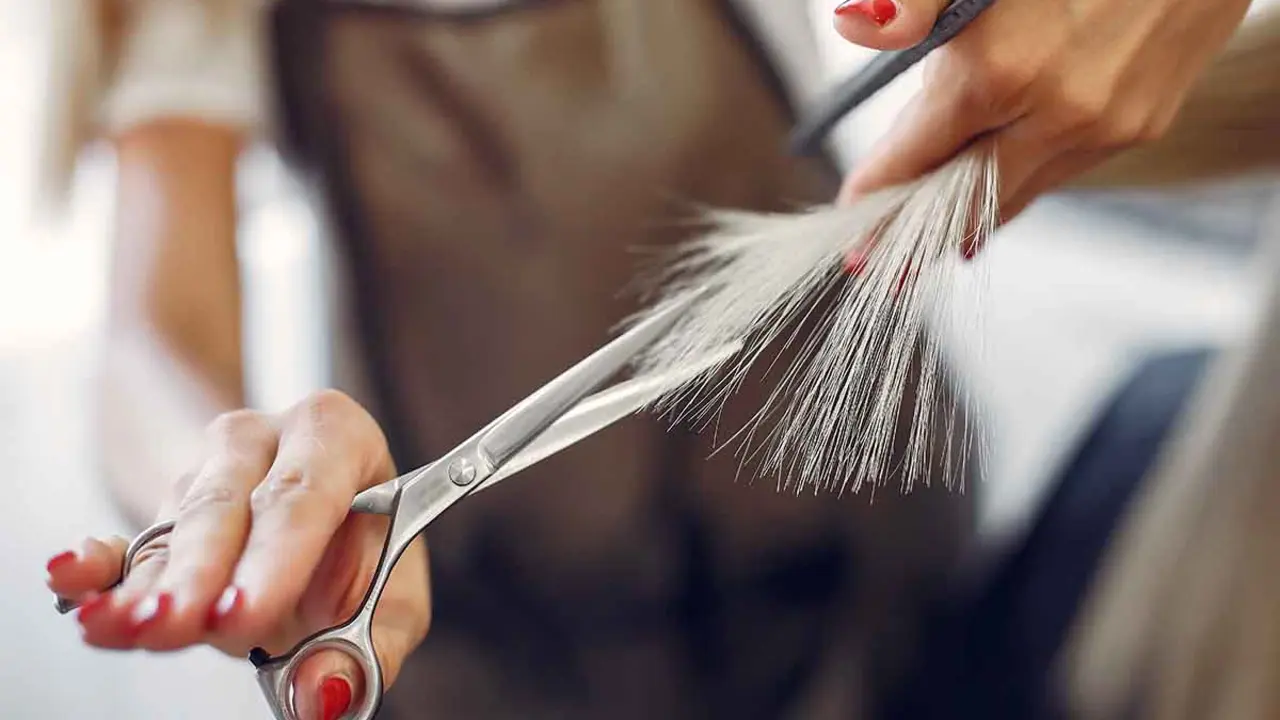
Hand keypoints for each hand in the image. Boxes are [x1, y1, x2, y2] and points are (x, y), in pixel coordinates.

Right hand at [45, 391, 429, 719]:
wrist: (324, 522)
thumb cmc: (363, 556)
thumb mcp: (394, 595)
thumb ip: (369, 644)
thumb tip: (324, 695)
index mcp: (337, 436)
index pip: (302, 494)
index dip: (271, 558)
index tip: (244, 612)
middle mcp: (266, 441)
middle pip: (226, 508)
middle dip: (198, 575)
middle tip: (173, 626)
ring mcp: (206, 472)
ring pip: (174, 532)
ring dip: (147, 586)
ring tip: (120, 627)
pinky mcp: (163, 514)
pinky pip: (126, 538)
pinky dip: (98, 565)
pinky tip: (71, 579)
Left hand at [832, 0, 1252, 239]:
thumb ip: (918, 3)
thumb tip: (853, 25)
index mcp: (1004, 68)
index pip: (917, 153)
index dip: (878, 186)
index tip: (852, 214)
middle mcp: (1060, 112)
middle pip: (964, 198)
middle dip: (916, 230)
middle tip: (879, 258)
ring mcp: (1109, 126)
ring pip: (1018, 192)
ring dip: (970, 212)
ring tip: (929, 232)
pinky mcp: (1145, 124)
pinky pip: (1062, 171)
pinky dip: (1020, 180)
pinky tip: (996, 183)